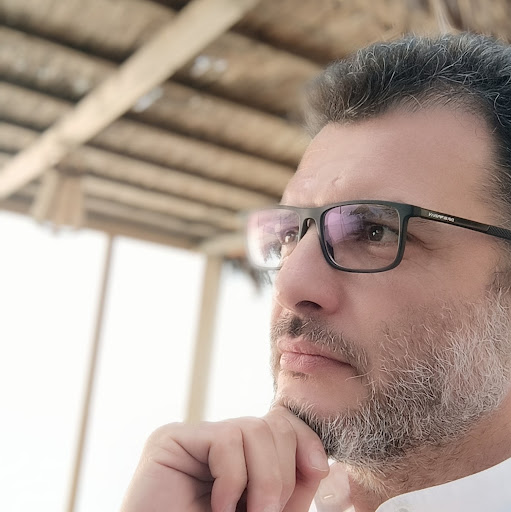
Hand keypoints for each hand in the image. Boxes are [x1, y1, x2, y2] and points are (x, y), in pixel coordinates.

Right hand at [120, 406, 328, 511]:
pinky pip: (226, 440)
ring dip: (262, 479)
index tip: (319, 470)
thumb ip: (290, 489)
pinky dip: (233, 480)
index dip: (307, 440)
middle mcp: (218, 444)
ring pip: (255, 428)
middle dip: (282, 471)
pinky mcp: (171, 439)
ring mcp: (194, 439)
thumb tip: (320, 461)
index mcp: (242, 459)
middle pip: (273, 423)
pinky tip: (218, 506)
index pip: (283, 425)